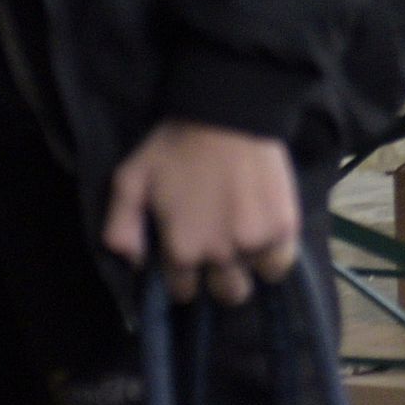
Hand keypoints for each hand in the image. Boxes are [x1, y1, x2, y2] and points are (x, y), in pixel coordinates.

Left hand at [103, 122, 299, 305]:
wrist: (227, 111)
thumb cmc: (175, 145)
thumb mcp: (131, 180)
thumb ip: (120, 228)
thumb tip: (133, 263)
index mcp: (181, 249)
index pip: (184, 291)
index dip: (185, 277)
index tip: (189, 258)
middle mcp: (219, 255)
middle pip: (226, 293)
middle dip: (220, 279)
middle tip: (220, 252)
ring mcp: (255, 243)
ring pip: (255, 280)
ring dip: (249, 266)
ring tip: (244, 243)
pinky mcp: (284, 228)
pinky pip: (282, 262)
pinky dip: (274, 254)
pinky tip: (266, 235)